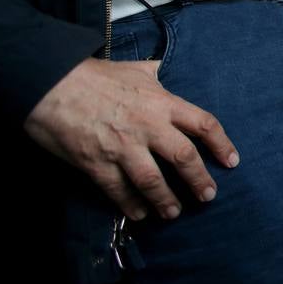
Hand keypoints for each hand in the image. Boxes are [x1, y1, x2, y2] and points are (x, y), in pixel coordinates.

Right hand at [23, 58, 238, 221]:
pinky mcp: (97, 163)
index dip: (222, 144)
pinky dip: (131, 205)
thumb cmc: (94, 75)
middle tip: (208, 196)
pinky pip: (119, 190)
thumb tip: (164, 69)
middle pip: (185, 158)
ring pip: (154, 181)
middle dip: (200, 180)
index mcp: (161, 102)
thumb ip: (154, 74)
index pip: (203, 124)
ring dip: (167, 200)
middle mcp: (148, 126)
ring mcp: (123, 147)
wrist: (51, 84)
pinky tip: (140, 213)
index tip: (231, 161)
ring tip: (174, 212)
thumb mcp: (134, 69)